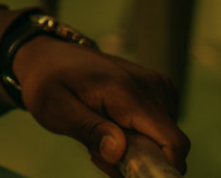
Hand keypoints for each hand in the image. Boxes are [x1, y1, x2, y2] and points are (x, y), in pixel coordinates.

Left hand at [14, 38, 190, 175]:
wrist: (50, 55)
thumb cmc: (49, 82)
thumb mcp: (56, 109)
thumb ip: (89, 130)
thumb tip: (119, 152)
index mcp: (128, 92)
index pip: (172, 142)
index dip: (159, 166)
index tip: (125, 170)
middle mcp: (151, 85)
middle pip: (167, 145)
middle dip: (139, 158)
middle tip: (98, 150)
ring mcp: (158, 84)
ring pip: (165, 138)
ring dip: (137, 147)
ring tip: (100, 132)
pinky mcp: (159, 87)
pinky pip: (161, 125)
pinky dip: (141, 134)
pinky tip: (112, 124)